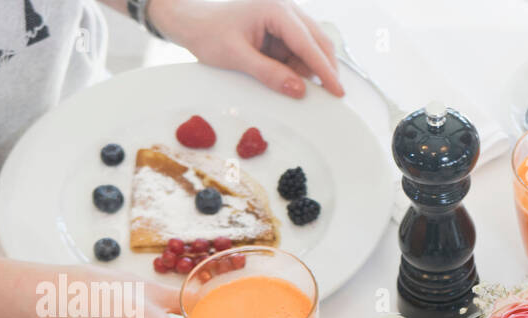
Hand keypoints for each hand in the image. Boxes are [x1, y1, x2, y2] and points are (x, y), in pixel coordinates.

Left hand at [149, 0, 342, 97]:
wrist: (189, 20)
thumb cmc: (207, 32)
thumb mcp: (236, 56)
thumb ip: (269, 73)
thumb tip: (298, 90)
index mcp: (275, 9)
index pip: (309, 43)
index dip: (325, 70)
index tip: (337, 92)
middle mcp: (285, 8)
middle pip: (318, 42)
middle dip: (324, 70)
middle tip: (330, 97)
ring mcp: (284, 17)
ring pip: (311, 47)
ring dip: (308, 70)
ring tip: (299, 89)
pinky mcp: (280, 28)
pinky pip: (298, 50)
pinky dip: (298, 67)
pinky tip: (290, 79)